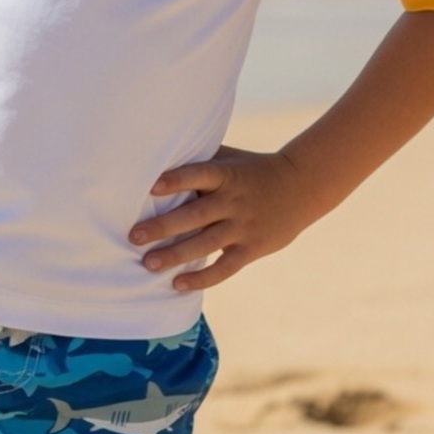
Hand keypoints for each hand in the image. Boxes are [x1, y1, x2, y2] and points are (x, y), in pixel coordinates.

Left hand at [129, 145, 308, 290]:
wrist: (300, 186)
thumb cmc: (251, 168)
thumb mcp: (229, 157)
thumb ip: (199, 156)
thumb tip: (157, 149)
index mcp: (225, 174)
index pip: (197, 175)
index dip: (175, 180)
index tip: (150, 187)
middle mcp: (232, 200)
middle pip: (194, 214)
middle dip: (163, 226)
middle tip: (133, 236)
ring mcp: (243, 226)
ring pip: (205, 244)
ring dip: (175, 255)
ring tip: (148, 264)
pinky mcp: (251, 248)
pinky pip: (224, 268)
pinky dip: (201, 278)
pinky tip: (177, 284)